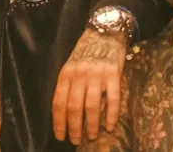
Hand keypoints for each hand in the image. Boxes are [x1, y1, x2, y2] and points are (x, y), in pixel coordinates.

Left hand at [51, 28, 126, 144]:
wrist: (105, 32)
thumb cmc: (86, 52)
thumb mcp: (70, 65)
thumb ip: (67, 85)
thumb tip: (63, 112)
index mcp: (66, 74)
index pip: (59, 103)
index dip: (59, 122)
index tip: (60, 136)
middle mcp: (80, 75)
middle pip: (74, 107)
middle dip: (74, 128)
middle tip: (76, 140)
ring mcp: (97, 75)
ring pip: (92, 106)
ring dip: (91, 125)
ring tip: (91, 135)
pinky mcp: (113, 75)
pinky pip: (112, 99)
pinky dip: (111, 115)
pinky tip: (110, 126)